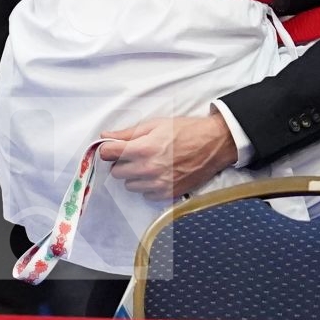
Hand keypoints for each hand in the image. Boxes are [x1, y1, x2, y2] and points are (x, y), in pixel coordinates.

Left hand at [97, 111, 236, 200]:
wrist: (214, 144)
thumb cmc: (185, 130)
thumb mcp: (155, 124)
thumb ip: (128, 132)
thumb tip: (105, 136)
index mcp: (143, 148)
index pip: (107, 154)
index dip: (108, 149)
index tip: (113, 147)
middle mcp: (148, 169)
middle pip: (116, 172)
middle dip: (121, 162)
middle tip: (135, 153)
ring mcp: (158, 184)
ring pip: (129, 185)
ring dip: (134, 175)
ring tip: (149, 164)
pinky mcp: (168, 194)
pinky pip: (145, 195)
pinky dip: (148, 186)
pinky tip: (159, 174)